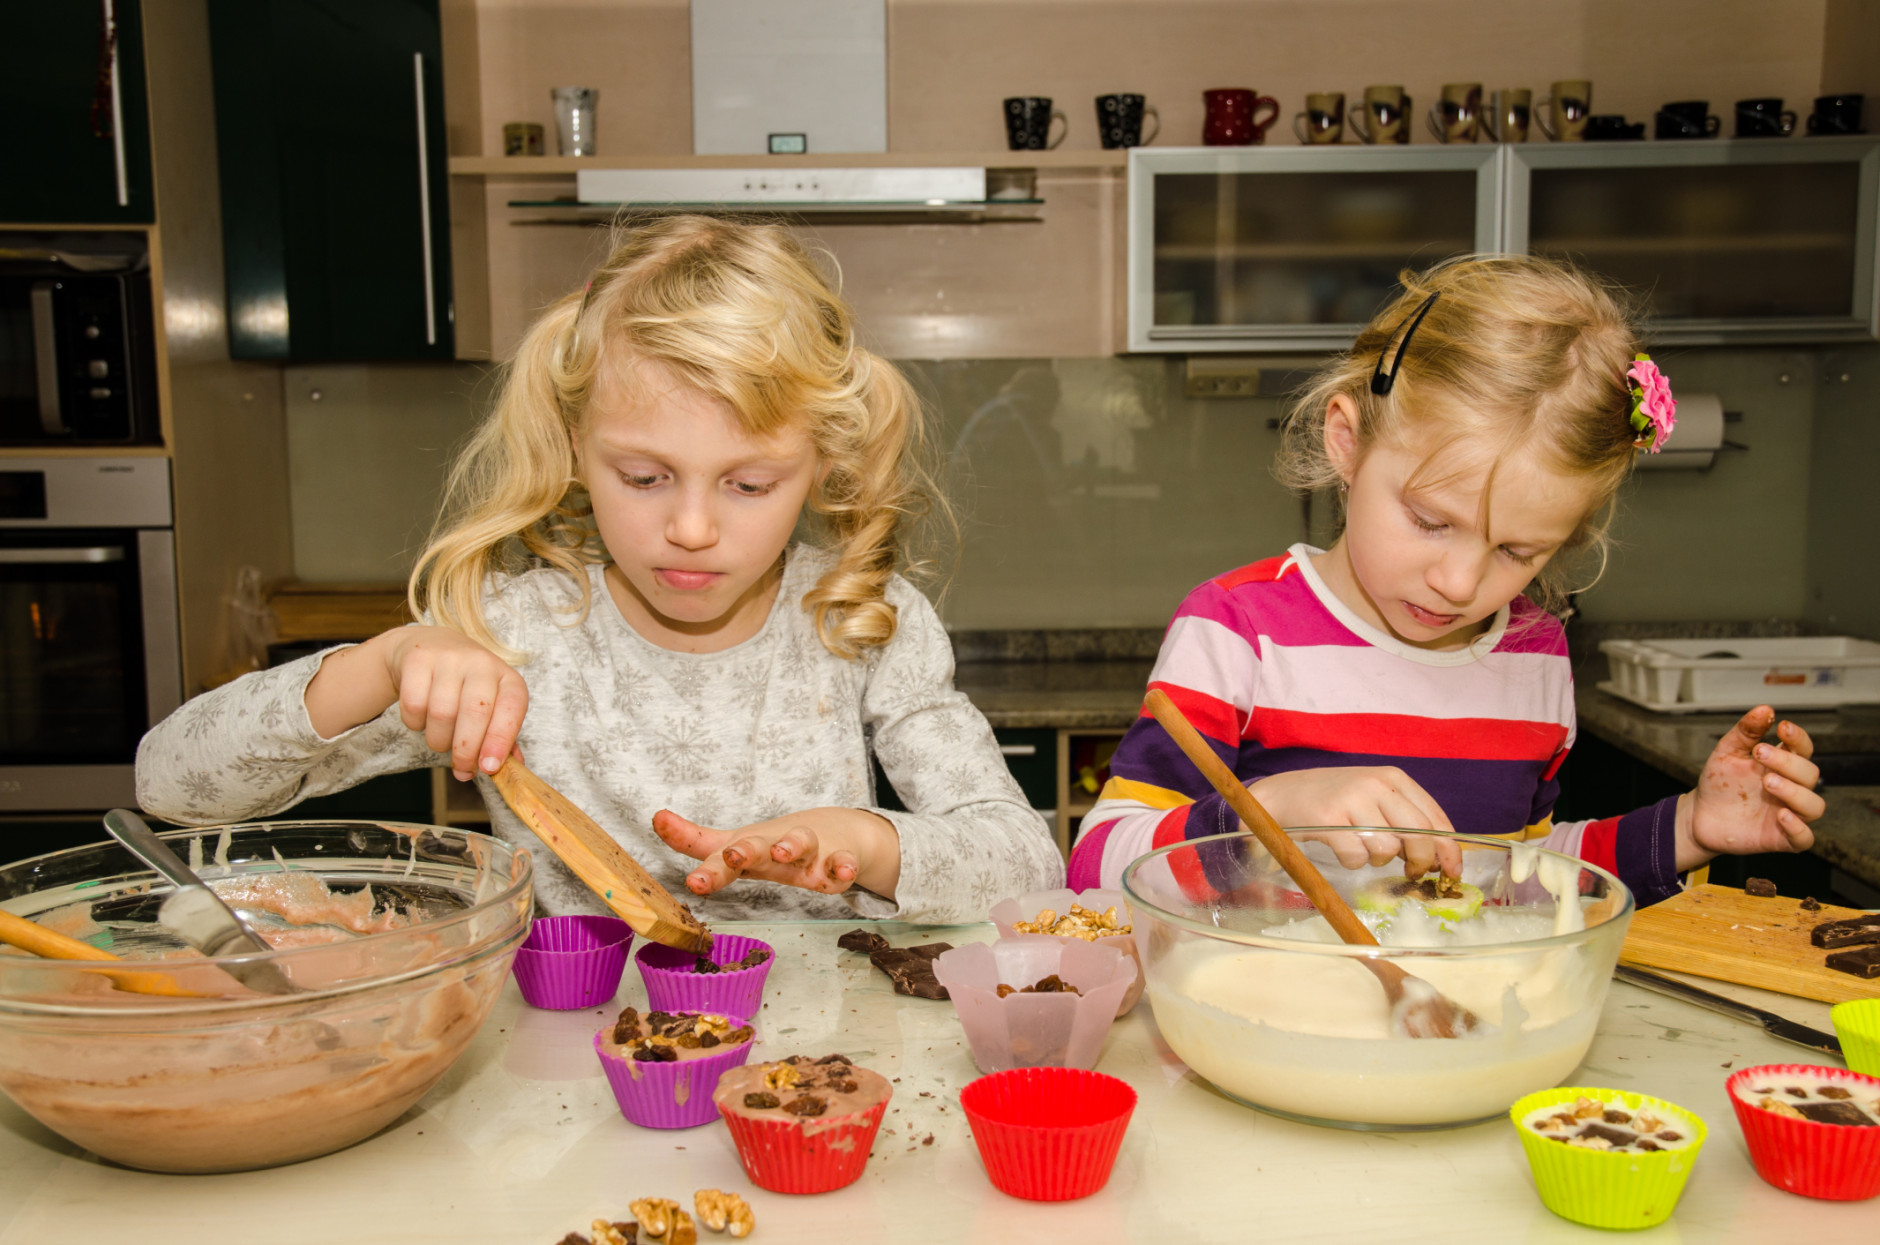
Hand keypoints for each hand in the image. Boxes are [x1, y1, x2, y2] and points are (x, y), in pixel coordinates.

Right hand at [306, 625, 528, 780]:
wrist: (430, 646)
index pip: (512, 708)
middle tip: (462, 768)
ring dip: (439, 741)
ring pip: (442, 714)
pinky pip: (414, 706)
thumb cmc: (467, 687)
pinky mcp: (418, 659)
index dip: (501, 740)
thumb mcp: (492, 706)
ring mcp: (449, 658)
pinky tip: (423, 719)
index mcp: (507, 678)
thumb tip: (509, 768)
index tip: (489, 767)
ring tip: (441, 740)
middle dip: (466, 750)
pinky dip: (416, 724)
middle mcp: (481, 663)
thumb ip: (501, 738)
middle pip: (475, 713)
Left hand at [652, 807, 900, 900]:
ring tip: (782, 852)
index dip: (709, 870)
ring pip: (801, 844)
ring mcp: (809, 851)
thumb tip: (656, 818)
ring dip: (791, 846)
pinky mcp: (839, 859)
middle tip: (734, 854)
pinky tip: (844, 874)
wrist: (840, 831)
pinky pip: (844, 863)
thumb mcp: (738, 845)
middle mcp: (776, 846)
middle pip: (759, 845)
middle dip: (747, 849)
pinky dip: (845, 867)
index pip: (722, 858)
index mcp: (750, 848)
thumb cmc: (778, 843)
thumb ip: (697, 841)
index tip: (694, 880)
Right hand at [1246, 766, 1463, 877]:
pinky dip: (1353, 862)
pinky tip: (1342, 849)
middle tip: (1412, 871)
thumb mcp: (1376, 798)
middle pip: (1419, 835)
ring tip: (1364, 850)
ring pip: (1388, 849)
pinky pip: (1357, 857)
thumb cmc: (1336, 800)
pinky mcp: (1328, 820)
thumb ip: (1407, 820)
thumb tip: (1440, 857)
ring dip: (1379, 860)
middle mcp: (1376, 785)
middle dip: (1422, 861)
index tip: (1452, 871)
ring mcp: (1351, 800)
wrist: (1284, 793)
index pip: (1435, 818)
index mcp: (1394, 778)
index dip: (1449, 850)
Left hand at [1677, 706, 1823, 869]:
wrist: (1699, 815)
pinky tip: (1781, 816)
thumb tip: (1765, 709)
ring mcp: (1788, 813)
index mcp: (1782, 765)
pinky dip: (1798, 828)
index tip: (1783, 727)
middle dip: (1788, 763)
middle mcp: (1791, 788)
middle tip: (1761, 754)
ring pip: (1814, 806)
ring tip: (1769, 782)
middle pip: (1810, 774)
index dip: (1799, 738)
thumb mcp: (1727, 752)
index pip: (1804, 749)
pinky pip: (1804, 838)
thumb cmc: (1719, 782)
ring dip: (1795, 793)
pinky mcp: (1781, 838)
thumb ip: (1745, 732)